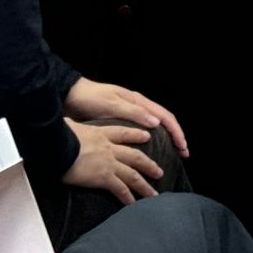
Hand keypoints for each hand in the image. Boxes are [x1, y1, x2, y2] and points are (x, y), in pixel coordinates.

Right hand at [62, 119, 162, 204]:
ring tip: (154, 194)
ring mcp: (108, 162)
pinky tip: (133, 203)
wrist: (56, 146)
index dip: (136, 135)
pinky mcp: (103, 176)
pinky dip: (128, 197)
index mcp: (100, 133)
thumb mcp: (67, 126)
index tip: (147, 136)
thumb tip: (66, 123)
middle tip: (159, 171)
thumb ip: (71, 126)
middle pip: (135, 156)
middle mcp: (109, 147)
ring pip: (133, 174)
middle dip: (149, 164)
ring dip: (144, 184)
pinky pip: (119, 188)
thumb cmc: (56, 134)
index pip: (123, 133)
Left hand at [66, 77, 187, 157]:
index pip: (165, 116)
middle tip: (183, 154)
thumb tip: (156, 123)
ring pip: (155, 128)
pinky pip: (141, 133)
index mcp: (138, 102)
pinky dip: (150, 142)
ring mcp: (129, 115)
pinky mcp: (120, 124)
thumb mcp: (111, 104)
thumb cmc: (89, 99)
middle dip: (176, 137)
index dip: (176, 131)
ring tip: (171, 155)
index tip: (182, 146)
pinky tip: (148, 153)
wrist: (68, 97)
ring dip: (165, 140)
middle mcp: (137, 108)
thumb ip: (133, 113)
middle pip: (164, 122)